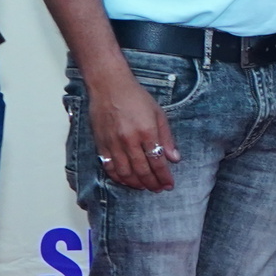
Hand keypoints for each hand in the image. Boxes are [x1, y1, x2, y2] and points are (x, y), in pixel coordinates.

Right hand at [87, 65, 179, 191]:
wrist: (109, 86)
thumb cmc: (136, 98)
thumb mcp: (158, 114)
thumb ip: (166, 138)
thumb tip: (175, 159)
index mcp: (146, 132)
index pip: (158, 162)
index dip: (164, 176)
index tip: (169, 185)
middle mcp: (129, 140)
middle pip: (142, 170)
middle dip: (152, 183)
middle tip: (158, 189)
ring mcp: (113, 143)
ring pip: (125, 173)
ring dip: (136, 183)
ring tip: (144, 187)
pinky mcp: (100, 144)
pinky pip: (109, 167)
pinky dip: (118, 177)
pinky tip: (126, 180)